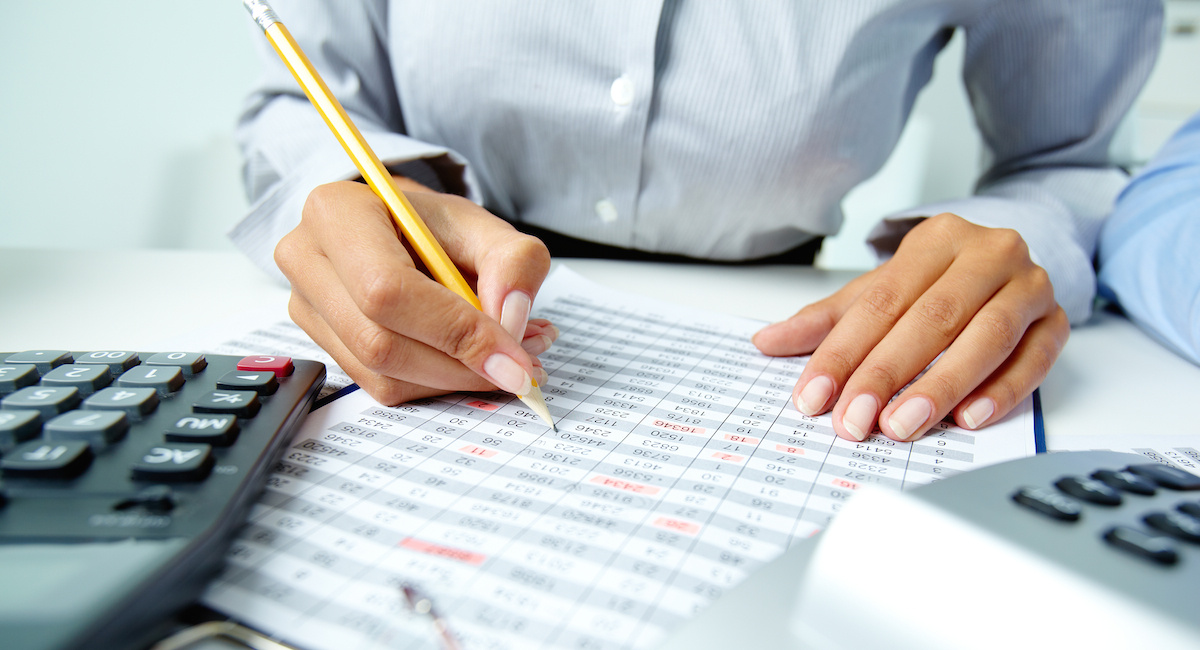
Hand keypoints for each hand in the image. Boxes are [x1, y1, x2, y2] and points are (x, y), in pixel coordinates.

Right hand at [275, 177, 555, 404]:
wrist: (398, 231)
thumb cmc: (433, 227)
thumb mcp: (483, 226)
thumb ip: (513, 261)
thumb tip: (510, 318)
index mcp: (337, 214)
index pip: (387, 290)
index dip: (454, 332)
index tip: (514, 359)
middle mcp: (306, 260)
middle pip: (380, 343)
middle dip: (460, 365)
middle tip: (522, 365)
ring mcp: (307, 308)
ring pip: (383, 375)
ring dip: (455, 379)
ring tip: (507, 355)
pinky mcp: (324, 346)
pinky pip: (384, 386)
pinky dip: (438, 383)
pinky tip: (472, 360)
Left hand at [752, 213, 1068, 441]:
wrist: (1006, 264)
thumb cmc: (937, 283)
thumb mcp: (880, 293)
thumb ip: (827, 320)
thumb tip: (767, 342)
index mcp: (937, 240)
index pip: (881, 301)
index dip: (843, 352)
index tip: (813, 397)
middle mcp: (988, 254)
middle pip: (932, 317)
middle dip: (887, 374)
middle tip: (854, 421)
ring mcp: (1030, 285)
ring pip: (987, 336)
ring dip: (943, 385)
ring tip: (903, 425)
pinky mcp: (1058, 321)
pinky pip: (1035, 358)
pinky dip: (1002, 391)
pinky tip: (968, 419)